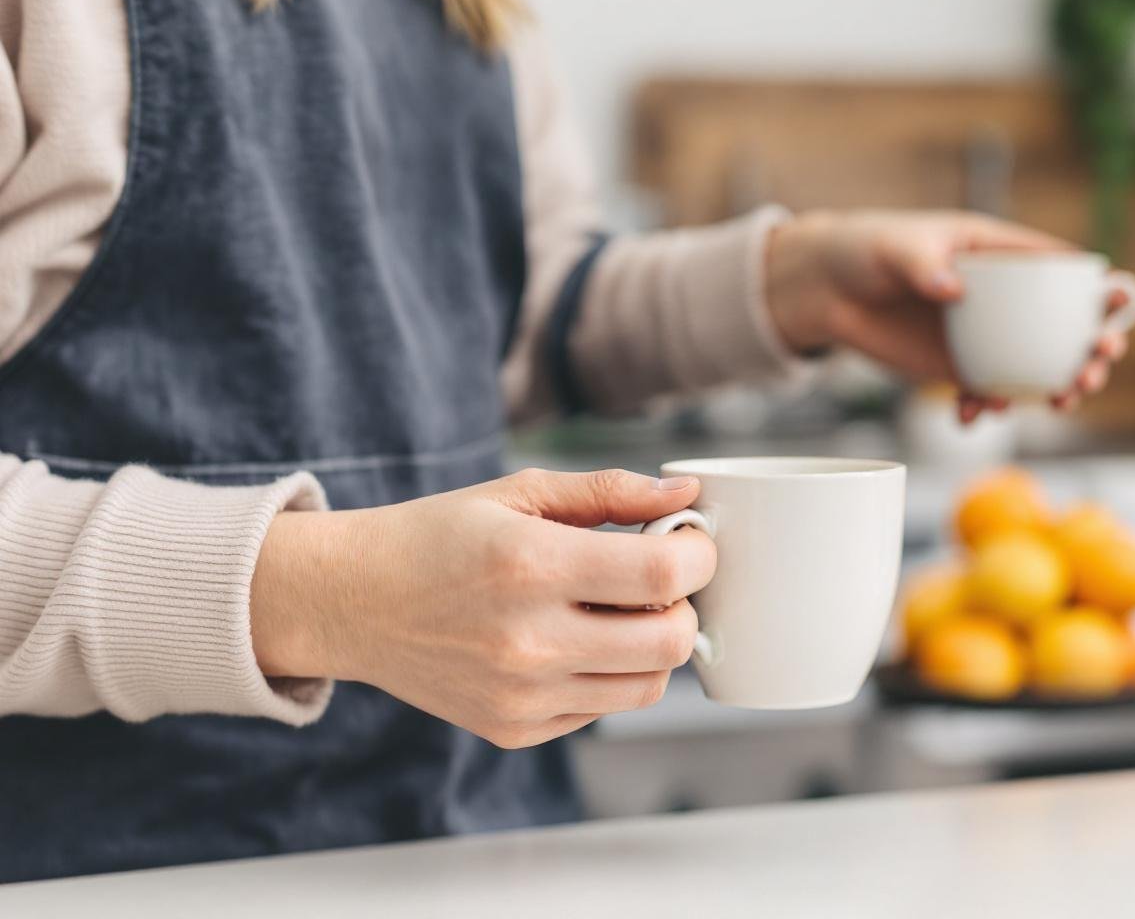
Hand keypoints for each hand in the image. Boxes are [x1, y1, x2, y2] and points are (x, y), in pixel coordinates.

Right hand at [250, 469, 715, 748]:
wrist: (352, 601)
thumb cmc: (437, 537)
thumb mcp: (519, 493)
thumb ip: (609, 490)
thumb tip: (686, 494)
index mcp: (531, 565)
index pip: (662, 574)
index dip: (697, 555)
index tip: (689, 541)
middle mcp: (528, 640)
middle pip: (671, 640)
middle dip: (685, 604)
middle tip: (659, 578)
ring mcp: (522, 694)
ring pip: (649, 685)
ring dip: (654, 644)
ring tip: (617, 610)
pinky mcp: (515, 729)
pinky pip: (604, 709)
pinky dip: (610, 676)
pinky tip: (576, 641)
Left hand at [764, 210, 1130, 423]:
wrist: (823, 290)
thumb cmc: (864, 249)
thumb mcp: (893, 247)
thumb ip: (924, 263)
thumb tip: (955, 290)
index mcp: (998, 253)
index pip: (1060, 268)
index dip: (1097, 285)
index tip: (1120, 302)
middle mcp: (999, 298)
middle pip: (1062, 324)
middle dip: (1090, 347)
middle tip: (1096, 368)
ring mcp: (980, 335)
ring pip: (1033, 365)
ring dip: (1055, 386)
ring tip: (1063, 402)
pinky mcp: (952, 366)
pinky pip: (983, 390)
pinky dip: (984, 406)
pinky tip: (970, 413)